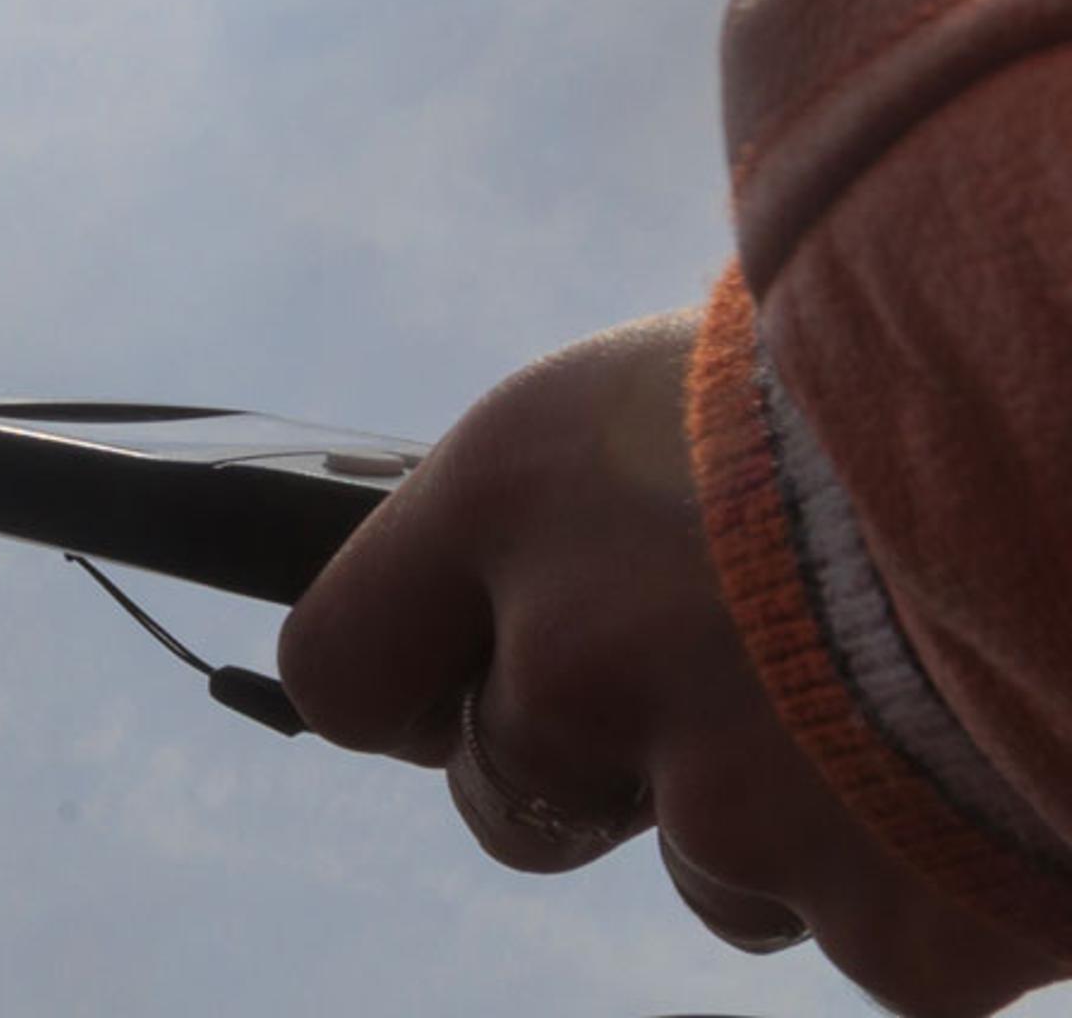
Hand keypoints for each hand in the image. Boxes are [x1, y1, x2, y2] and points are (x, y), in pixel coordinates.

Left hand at [277, 310, 1062, 1015]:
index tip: (435, 695)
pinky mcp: (880, 931)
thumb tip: (541, 563)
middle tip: (717, 694)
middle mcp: (580, 660)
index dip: (400, 693)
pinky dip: (920, 884)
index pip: (343, 663)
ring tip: (888, 691)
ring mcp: (725, 809)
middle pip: (507, 793)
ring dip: (774, 817)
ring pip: (704, 868)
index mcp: (514, 497)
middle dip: (591, 771)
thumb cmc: (892, 378)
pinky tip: (975, 766)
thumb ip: (588, 503)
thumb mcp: (683, 383)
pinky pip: (865, 939)